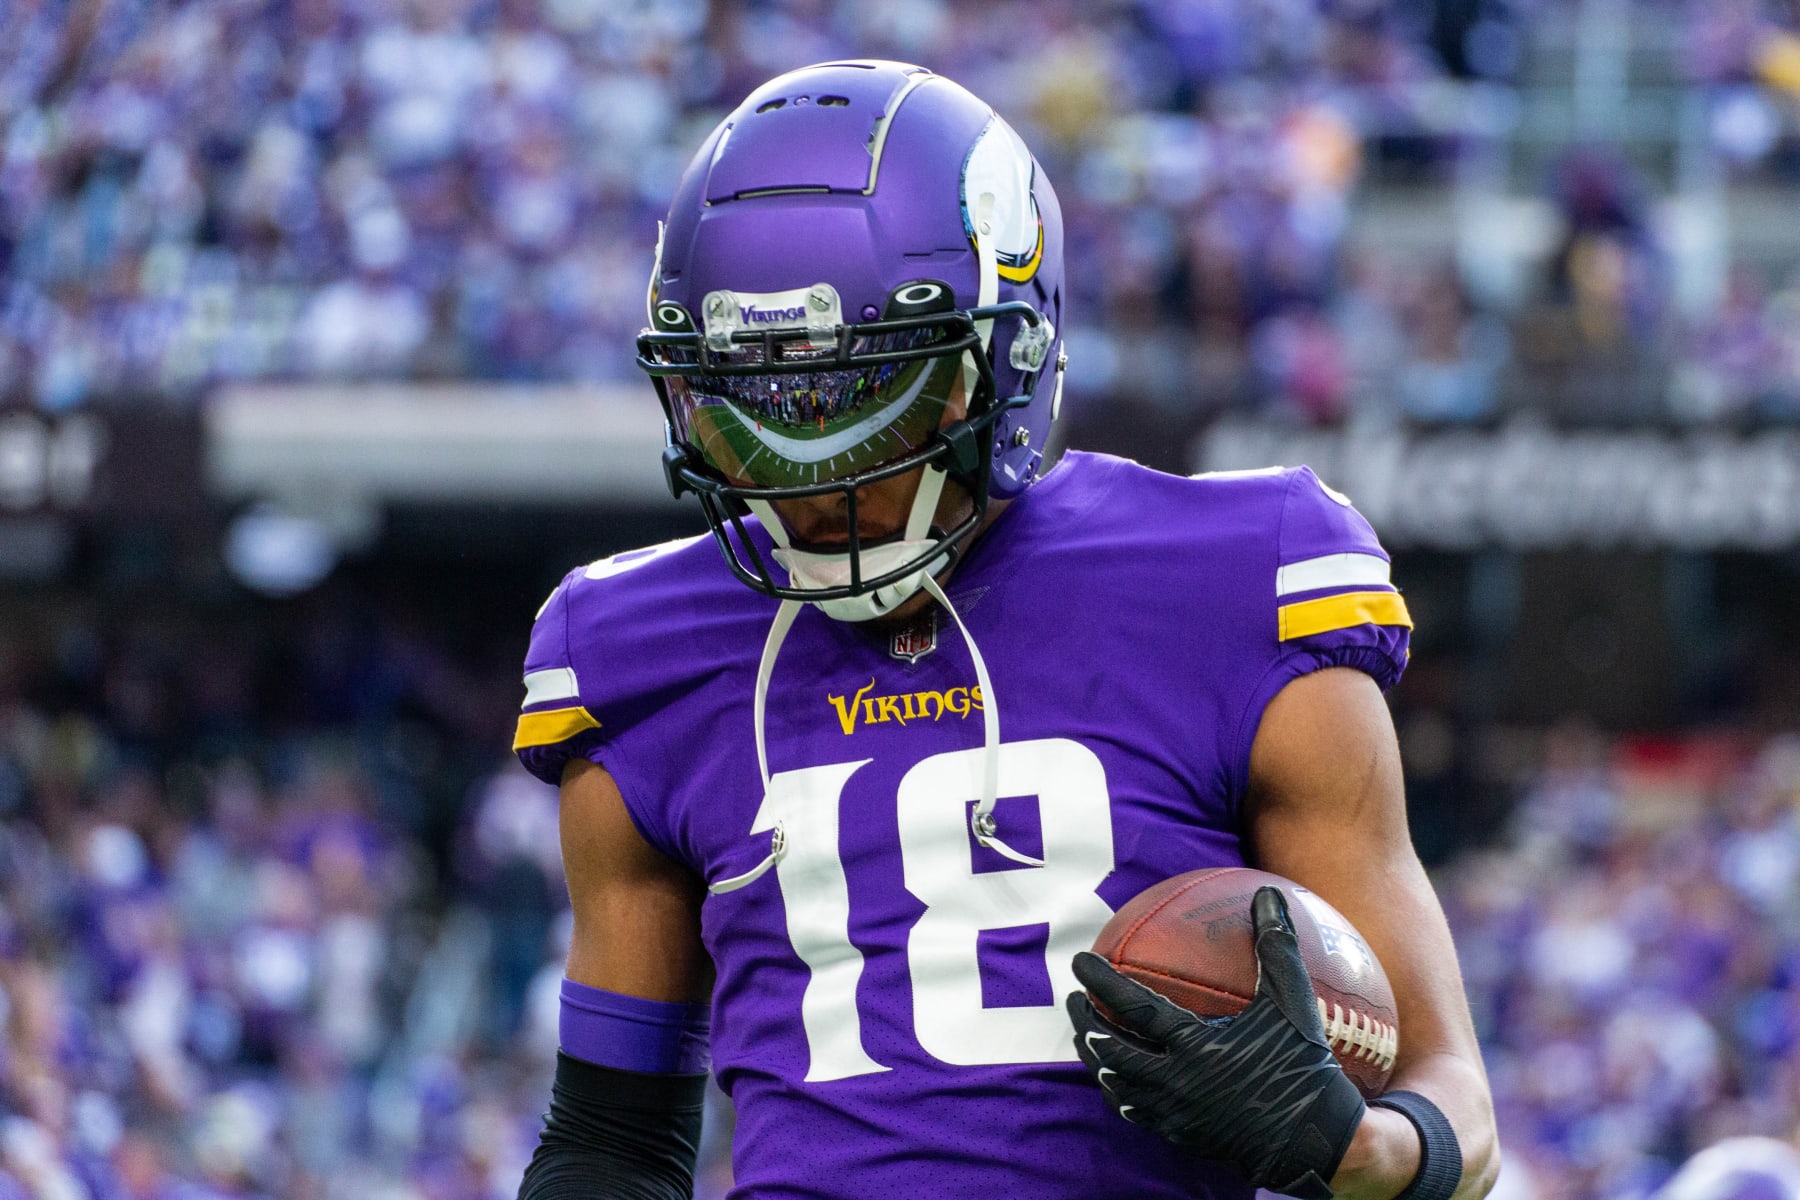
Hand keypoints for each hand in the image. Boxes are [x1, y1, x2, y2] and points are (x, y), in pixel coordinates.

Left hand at [1067, 886, 1366, 1199]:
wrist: (1315, 1140)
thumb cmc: (1304, 1065)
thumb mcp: (1292, 1002)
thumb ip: (1276, 947)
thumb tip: (1268, 894)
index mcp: (1194, 1047)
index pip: (1131, 1007)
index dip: (1100, 981)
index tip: (1079, 960)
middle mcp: (1176, 1083)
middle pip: (1109, 1050)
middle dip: (1084, 1022)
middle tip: (1073, 999)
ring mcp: (1175, 1114)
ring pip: (1115, 1085)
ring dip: (1095, 1058)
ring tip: (1085, 1036)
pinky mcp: (1180, 1135)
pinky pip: (1135, 1112)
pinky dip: (1118, 1091)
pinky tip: (1117, 1078)